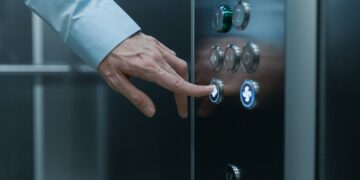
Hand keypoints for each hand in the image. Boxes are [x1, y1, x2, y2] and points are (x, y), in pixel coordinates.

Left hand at [98, 32, 213, 117]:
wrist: (103, 33)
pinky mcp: (156, 43)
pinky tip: (168, 72)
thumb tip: (151, 111)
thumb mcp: (117, 82)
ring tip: (177, 91)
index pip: (177, 82)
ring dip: (182, 79)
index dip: (194, 90)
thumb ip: (136, 97)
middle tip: (181, 108)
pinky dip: (175, 66)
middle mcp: (156, 57)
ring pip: (179, 64)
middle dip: (185, 93)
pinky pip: (172, 55)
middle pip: (181, 76)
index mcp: (148, 68)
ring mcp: (157, 48)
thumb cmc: (108, 57)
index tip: (207, 92)